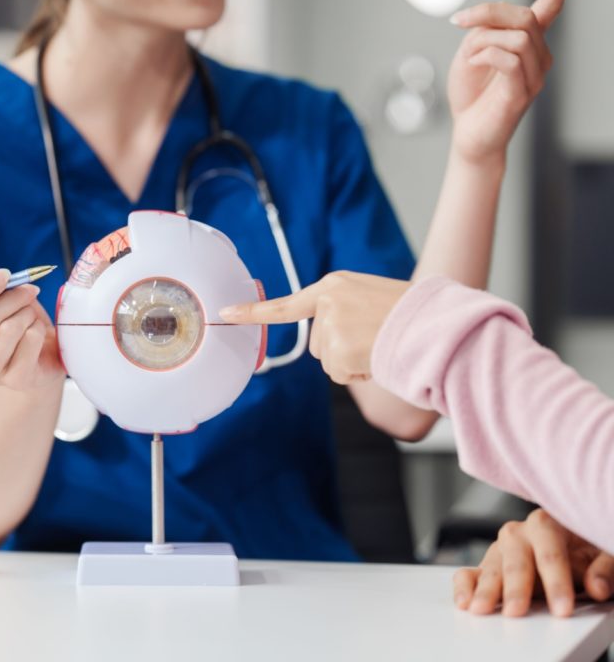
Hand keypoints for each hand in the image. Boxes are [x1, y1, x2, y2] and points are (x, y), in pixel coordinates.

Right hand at [0, 261, 64, 389]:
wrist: (38, 348)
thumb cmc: (6, 314)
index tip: (4, 275)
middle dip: (11, 297)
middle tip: (27, 290)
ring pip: (9, 329)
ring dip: (26, 313)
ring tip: (29, 315)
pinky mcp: (15, 380)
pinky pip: (30, 340)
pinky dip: (38, 328)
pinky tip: (36, 332)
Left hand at [219, 271, 408, 384]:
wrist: (436, 323)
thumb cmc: (413, 313)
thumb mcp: (372, 298)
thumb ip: (345, 310)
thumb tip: (332, 344)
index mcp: (334, 285)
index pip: (286, 304)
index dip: (253, 312)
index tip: (225, 313)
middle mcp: (327, 302)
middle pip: (319, 344)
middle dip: (342, 350)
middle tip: (374, 339)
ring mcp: (330, 327)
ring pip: (330, 362)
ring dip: (352, 362)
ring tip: (380, 345)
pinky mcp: (338, 350)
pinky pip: (341, 375)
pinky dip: (360, 374)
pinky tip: (378, 358)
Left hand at [448, 0, 567, 163]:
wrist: (468, 135)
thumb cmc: (470, 97)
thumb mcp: (469, 56)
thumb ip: (482, 33)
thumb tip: (490, 19)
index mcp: (527, 45)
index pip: (546, 14)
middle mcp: (537, 57)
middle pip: (525, 17)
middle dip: (490, 12)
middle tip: (460, 21)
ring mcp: (534, 75)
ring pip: (519, 37)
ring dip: (485, 41)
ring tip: (469, 56)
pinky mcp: (523, 93)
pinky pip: (511, 61)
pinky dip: (486, 56)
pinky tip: (473, 64)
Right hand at [454, 509, 613, 616]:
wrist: (572, 546)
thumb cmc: (586, 547)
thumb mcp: (603, 553)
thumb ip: (604, 569)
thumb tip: (598, 586)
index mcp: (547, 524)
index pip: (550, 553)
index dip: (555, 581)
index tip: (562, 608)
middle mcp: (518, 533)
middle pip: (515, 560)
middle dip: (515, 588)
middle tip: (516, 611)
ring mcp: (500, 550)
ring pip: (491, 568)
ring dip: (486, 590)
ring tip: (482, 609)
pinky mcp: (489, 566)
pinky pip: (470, 572)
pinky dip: (464, 586)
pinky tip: (464, 601)